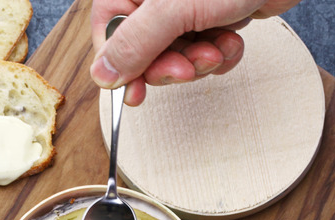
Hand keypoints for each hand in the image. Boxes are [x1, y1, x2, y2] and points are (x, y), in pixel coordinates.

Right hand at [90, 0, 301, 105]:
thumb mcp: (175, 9)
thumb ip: (135, 43)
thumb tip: (102, 75)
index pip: (110, 34)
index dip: (123, 68)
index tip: (136, 95)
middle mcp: (156, 0)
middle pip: (144, 51)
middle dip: (171, 65)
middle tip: (190, 67)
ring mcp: (185, 8)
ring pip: (176, 55)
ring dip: (201, 61)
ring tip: (218, 46)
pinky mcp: (212, 17)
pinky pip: (204, 51)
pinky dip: (221, 54)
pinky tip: (232, 40)